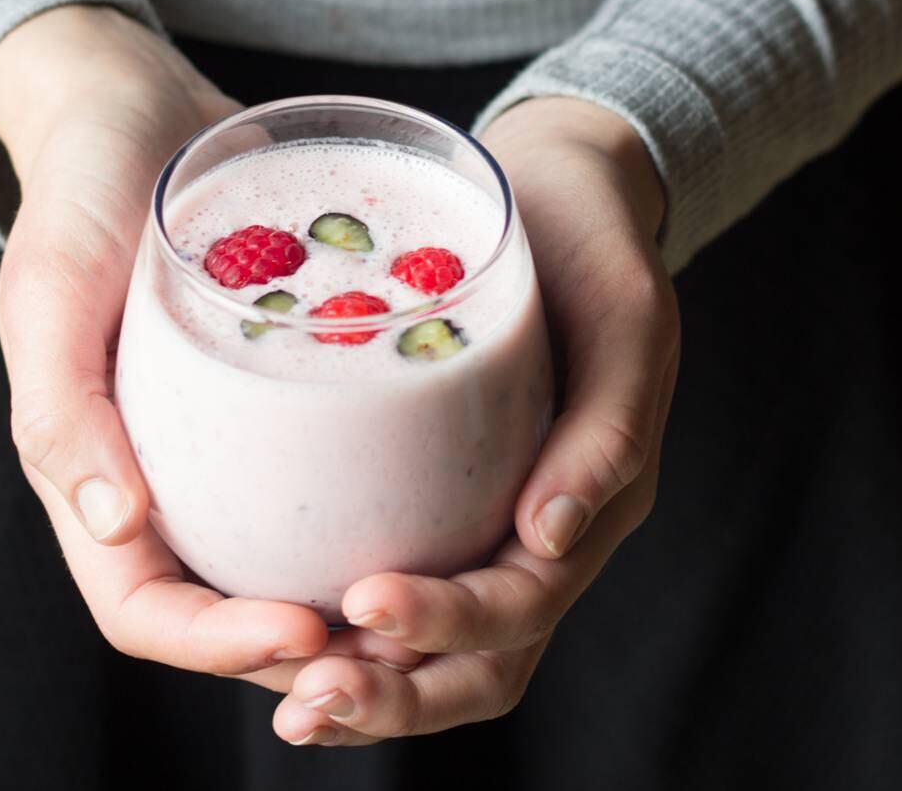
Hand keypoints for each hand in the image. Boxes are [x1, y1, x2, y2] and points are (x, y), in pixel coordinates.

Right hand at [0, 6, 420, 682]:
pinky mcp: (282, 417)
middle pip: (230, 617)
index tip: (307, 627)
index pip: (146, 613)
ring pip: (289, 571)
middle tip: (399, 646)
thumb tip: (114, 527)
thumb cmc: (78, 192)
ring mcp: (224, 457)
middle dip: (309, 655)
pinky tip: (451, 520)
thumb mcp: (52, 286)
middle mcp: (162, 488)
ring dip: (356, 614)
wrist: (138, 112)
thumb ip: (60, 404)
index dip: (218, 645)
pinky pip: (331, 493)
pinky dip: (380, 526)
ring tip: (436, 609)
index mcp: (94, 482)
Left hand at [268, 97, 681, 745]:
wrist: (561, 197)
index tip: (364, 601)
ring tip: (288, 701)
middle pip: (480, 666)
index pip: (522, 605)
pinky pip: (403, 590)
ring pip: (440, 657)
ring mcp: (491, 531)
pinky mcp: (443, 506)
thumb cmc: (595, 247)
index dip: (449, 622)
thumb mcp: (626, 315)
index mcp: (592, 506)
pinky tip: (275, 631)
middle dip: (395, 699)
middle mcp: (543, 540)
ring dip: (367, 691)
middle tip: (304, 704)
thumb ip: (610, 425)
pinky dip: (347, 637)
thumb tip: (551, 535)